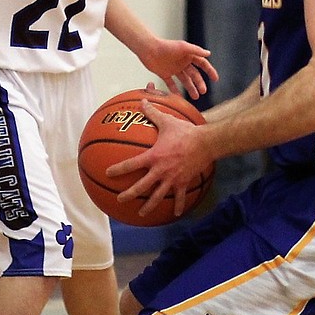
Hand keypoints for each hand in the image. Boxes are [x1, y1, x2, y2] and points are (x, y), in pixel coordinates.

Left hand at [108, 99, 214, 218]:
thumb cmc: (185, 131)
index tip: (108, 173)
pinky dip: (177, 206)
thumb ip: (152, 113)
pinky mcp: (183, 183)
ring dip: (149, 206)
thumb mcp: (167, 121)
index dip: (119, 169)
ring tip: (141, 214)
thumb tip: (142, 101)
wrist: (206, 143)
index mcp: (154, 156)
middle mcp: (161, 170)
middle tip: (120, 200)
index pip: (132, 164)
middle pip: (142, 186)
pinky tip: (175, 214)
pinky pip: (180, 198)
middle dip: (129, 194)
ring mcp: (172, 179)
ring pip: (158, 196)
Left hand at [136, 36, 217, 99]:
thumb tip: (209, 53)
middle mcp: (182, 62)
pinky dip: (175, 91)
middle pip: (194, 74)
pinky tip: (179, 98)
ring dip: (190, 88)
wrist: (148, 49)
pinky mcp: (164, 73)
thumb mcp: (183, 47)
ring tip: (195, 97)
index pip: (202, 64)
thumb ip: (196, 50)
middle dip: (199, 83)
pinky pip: (171, 84)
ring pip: (185, 80)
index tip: (215, 79)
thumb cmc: (165, 46)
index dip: (209, 71)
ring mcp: (173, 68)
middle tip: (203, 92)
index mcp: (188, 55)